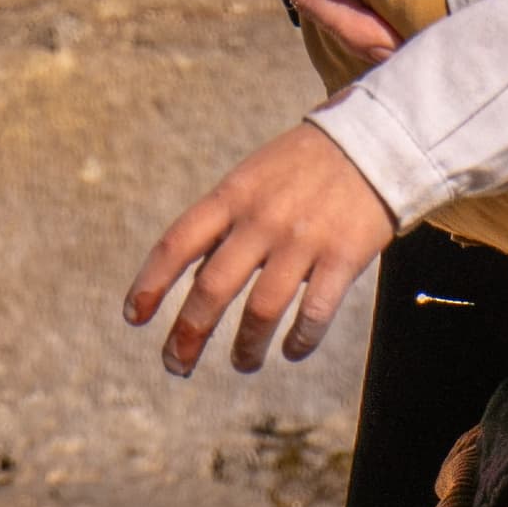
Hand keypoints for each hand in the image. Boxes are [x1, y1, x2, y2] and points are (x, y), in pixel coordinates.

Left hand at [123, 122, 394, 375]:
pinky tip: (291, 351)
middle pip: (212, 287)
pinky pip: (315, 312)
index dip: (150, 283)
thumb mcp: (252, 178)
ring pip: (261, 309)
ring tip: (241, 362)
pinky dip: (299, 340)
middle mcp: (262, 219)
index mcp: (233, 195)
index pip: (178, 242)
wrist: (374, 142)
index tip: (133, 317)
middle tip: (176, 364)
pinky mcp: (343, 255)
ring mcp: (303, 239)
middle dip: (188, 334)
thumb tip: (190, 280)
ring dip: (245, 346)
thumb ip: (224, 223)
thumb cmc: (302, 167)